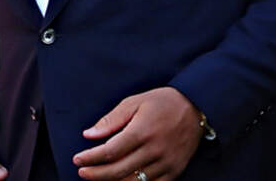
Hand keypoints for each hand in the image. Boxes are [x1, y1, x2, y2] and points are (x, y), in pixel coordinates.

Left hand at [73, 87, 202, 180]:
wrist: (197, 107)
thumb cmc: (163, 102)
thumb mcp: (135, 102)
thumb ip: (111, 120)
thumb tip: (88, 135)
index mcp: (142, 130)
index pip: (110, 151)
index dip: (91, 158)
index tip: (78, 159)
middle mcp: (154, 149)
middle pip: (118, 170)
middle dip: (96, 174)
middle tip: (82, 172)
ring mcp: (166, 162)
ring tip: (99, 178)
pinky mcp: (174, 171)